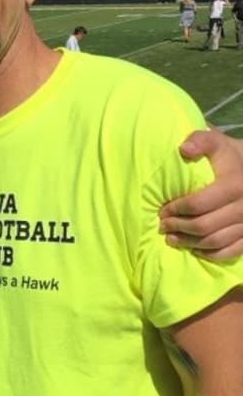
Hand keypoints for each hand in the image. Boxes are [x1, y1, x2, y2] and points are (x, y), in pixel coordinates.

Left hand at [160, 128, 242, 259]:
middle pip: (205, 226)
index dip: (177, 209)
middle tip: (162, 227)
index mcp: (234, 185)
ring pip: (216, 241)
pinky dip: (212, 254)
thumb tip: (183, 149)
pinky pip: (232, 251)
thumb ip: (200, 140)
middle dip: (179, 228)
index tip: (161, 210)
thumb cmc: (229, 155)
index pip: (199, 204)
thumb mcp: (216, 141)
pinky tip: (195, 251)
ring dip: (190, 243)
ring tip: (171, 240)